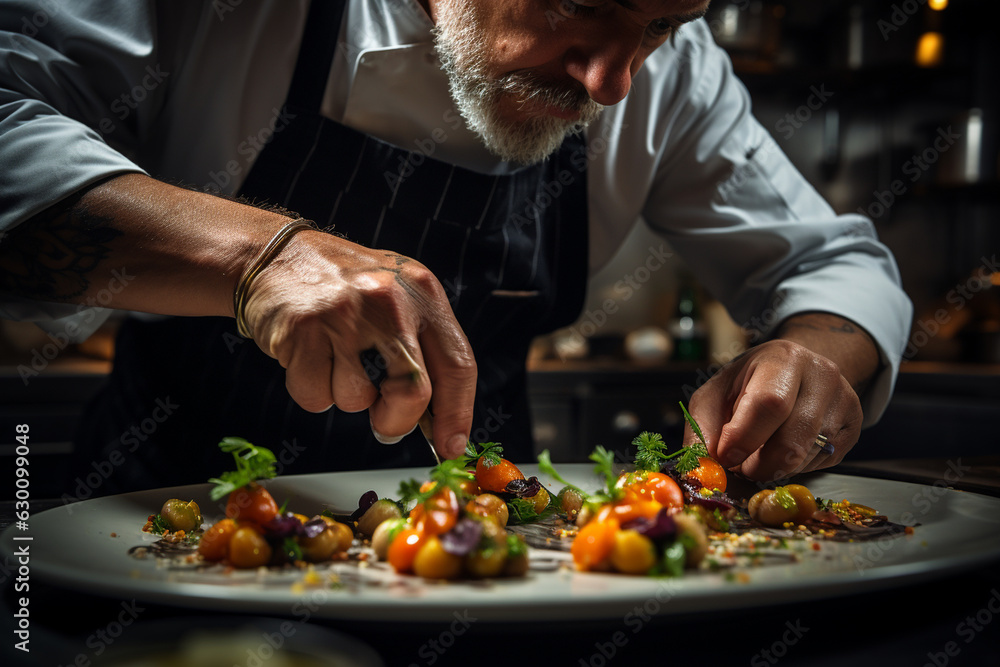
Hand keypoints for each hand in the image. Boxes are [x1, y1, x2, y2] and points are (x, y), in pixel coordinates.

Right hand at [242, 229, 476, 458]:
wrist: (274, 255)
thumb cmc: (342, 287)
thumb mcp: (397, 297)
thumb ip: (421, 346)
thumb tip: (439, 419)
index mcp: (422, 292)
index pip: (457, 364)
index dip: (458, 413)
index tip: (451, 444)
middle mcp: (389, 301)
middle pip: (414, 392)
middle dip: (398, 422)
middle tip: (384, 425)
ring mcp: (345, 314)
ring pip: (356, 399)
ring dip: (343, 397)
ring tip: (333, 360)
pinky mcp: (304, 329)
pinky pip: (315, 395)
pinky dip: (311, 391)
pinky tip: (308, 356)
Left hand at [685, 339, 863, 481]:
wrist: (795, 370)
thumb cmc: (749, 383)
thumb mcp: (716, 394)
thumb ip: (703, 429)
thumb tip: (704, 468)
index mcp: (782, 359)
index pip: (769, 403)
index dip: (745, 437)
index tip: (726, 457)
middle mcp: (821, 375)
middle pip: (793, 440)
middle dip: (760, 465)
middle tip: (741, 467)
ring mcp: (844, 400)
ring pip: (807, 457)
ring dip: (775, 468)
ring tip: (759, 454)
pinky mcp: (854, 426)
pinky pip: (823, 462)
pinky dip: (796, 467)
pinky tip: (783, 449)